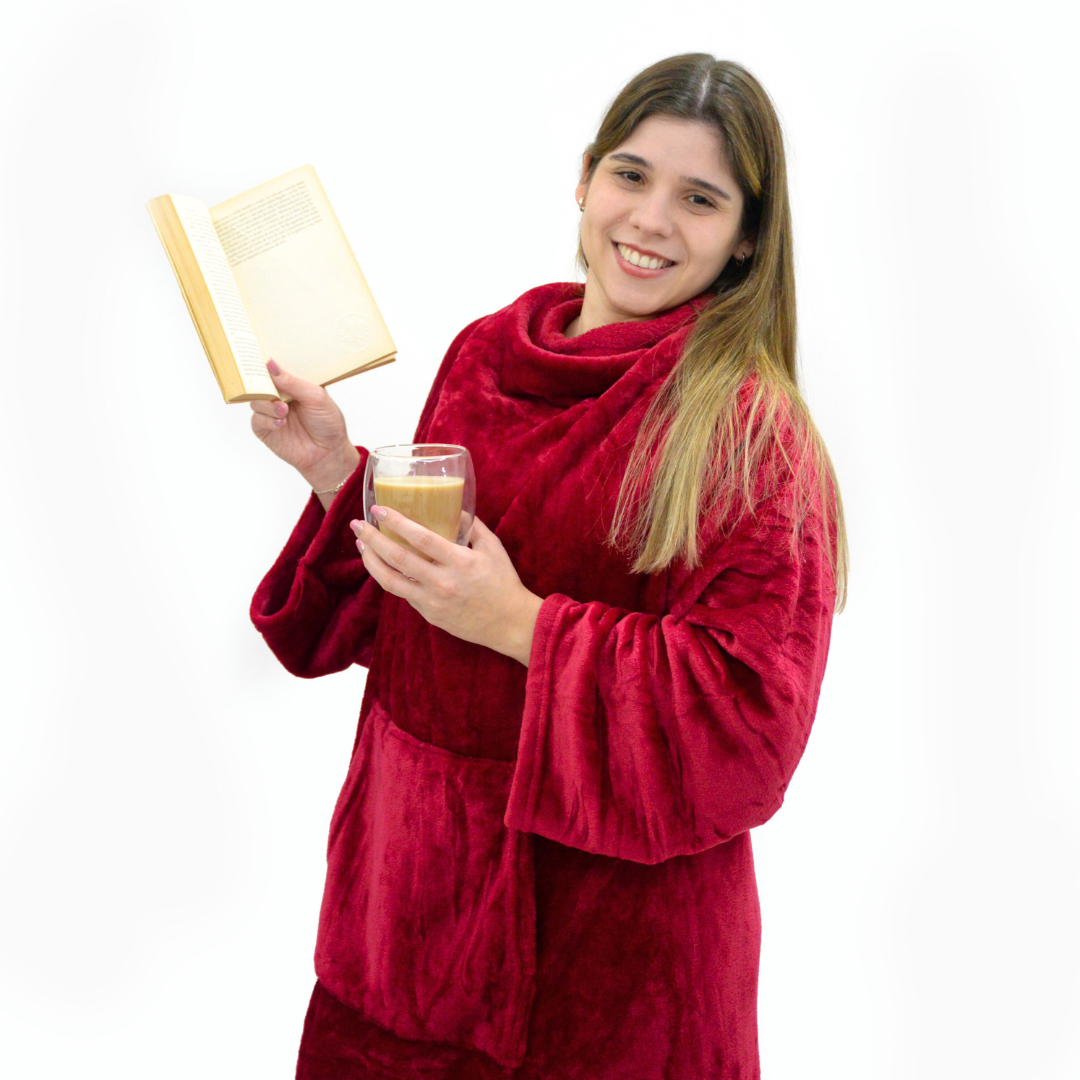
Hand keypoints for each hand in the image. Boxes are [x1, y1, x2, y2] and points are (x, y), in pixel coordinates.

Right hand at [249, 360, 357, 489]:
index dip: (267, 365)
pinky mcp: (265, 430)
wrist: (329, 453)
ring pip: (255, 401)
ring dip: (268, 405)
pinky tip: (281, 423)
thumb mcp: (316, 397)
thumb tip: (270, 363)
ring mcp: (271, 413)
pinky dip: (267, 420)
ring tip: (284, 410)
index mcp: (292, 385)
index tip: (261, 358)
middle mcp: (279, 397)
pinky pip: (256, 420)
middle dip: (261, 383)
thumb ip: (293, 382)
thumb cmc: (327, 423)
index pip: (275, 370)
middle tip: (269, 386)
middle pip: (259, 384)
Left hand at [352, 507, 543, 666]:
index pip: (421, 539)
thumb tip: (455, 508)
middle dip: (373, 539)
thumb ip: (473, 526)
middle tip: (357, 525)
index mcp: (459, 562)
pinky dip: (390, 578)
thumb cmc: (503, 583)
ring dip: (371, 561)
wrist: (509, 623)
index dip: (397, 523)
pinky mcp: (428, 615)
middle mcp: (442, 582)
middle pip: (397, 558)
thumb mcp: (493, 548)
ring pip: (390, 581)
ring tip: (361, 545)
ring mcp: (432, 602)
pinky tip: (383, 565)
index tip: (379, 510)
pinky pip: (403, 594)